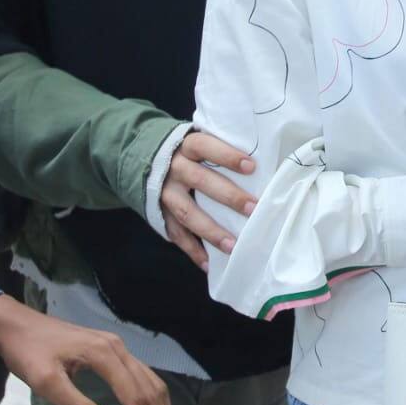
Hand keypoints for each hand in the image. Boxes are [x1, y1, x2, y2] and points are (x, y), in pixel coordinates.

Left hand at [0, 296, 175, 404]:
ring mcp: (117, 348)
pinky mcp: (112, 351)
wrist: (17, 324)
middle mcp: (119, 348)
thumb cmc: (28, 353)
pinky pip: (141, 376)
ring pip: (151, 382)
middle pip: (152, 389)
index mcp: (104, 355)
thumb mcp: (46, 384)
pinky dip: (151, 400)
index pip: (135, 396)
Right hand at [161, 132, 257, 270]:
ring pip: (188, 212)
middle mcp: (174, 168)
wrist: (142, 159)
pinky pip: (176, 233)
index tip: (252, 167)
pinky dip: (192, 250)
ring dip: (211, 231)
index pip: (206, 146)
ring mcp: (165, 192)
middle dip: (229, 196)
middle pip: (201, 181)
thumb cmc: (187, 152)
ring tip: (233, 245)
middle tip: (253, 208)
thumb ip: (221, 149)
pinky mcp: (160, 213)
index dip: (227, 156)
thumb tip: (263, 162)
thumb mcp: (198, 142)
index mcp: (187, 146)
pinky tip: (209, 263)